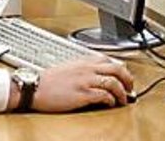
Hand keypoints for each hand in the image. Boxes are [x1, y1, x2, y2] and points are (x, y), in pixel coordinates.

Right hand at [8, 56, 133, 111]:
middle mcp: (87, 69)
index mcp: (84, 61)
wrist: (35, 87)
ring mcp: (85, 81)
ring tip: (123, 100)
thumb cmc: (49, 80)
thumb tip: (96, 73)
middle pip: (117, 69)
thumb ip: (84, 68)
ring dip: (122, 92)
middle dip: (128, 79)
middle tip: (130, 88)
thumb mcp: (69, 67)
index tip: (124, 77)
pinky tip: (110, 104)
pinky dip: (111, 100)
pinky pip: (103, 96)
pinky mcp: (82, 94)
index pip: (110, 60)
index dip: (121, 69)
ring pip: (113, 82)